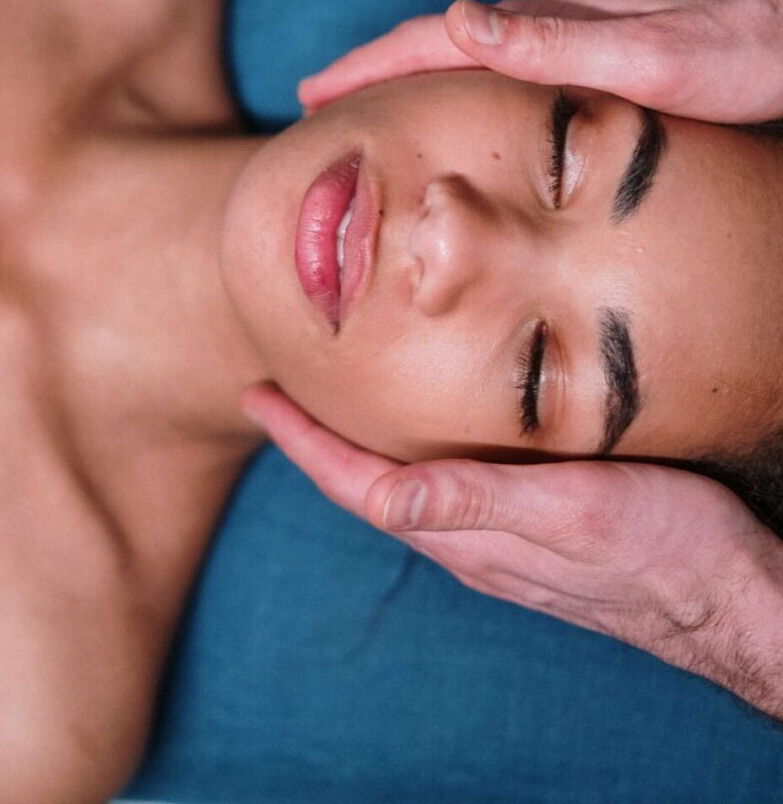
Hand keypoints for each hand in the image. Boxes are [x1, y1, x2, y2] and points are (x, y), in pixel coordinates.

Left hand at [241, 382, 782, 718]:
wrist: (733, 598)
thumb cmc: (663, 548)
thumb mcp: (573, 513)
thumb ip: (480, 503)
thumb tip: (385, 501)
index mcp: (464, 535)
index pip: (355, 485)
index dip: (301, 441)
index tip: (258, 395)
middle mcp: (467, 541)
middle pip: (365, 487)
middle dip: (314, 442)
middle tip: (278, 392)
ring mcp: (495, 540)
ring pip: (400, 489)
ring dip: (353, 448)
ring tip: (326, 407)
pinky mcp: (528, 531)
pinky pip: (441, 490)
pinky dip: (404, 454)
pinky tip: (416, 434)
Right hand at [299, 0, 782, 123]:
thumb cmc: (738, 47)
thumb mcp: (646, 55)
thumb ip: (555, 42)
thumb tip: (458, 22)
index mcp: (547, 25)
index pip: (432, 40)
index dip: (368, 68)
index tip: (313, 95)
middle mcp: (552, 20)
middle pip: (438, 40)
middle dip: (373, 68)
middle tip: (318, 100)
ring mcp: (573, 27)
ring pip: (471, 49)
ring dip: (412, 71)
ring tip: (373, 97)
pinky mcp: (597, 41)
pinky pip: (509, 57)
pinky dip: (464, 74)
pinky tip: (467, 90)